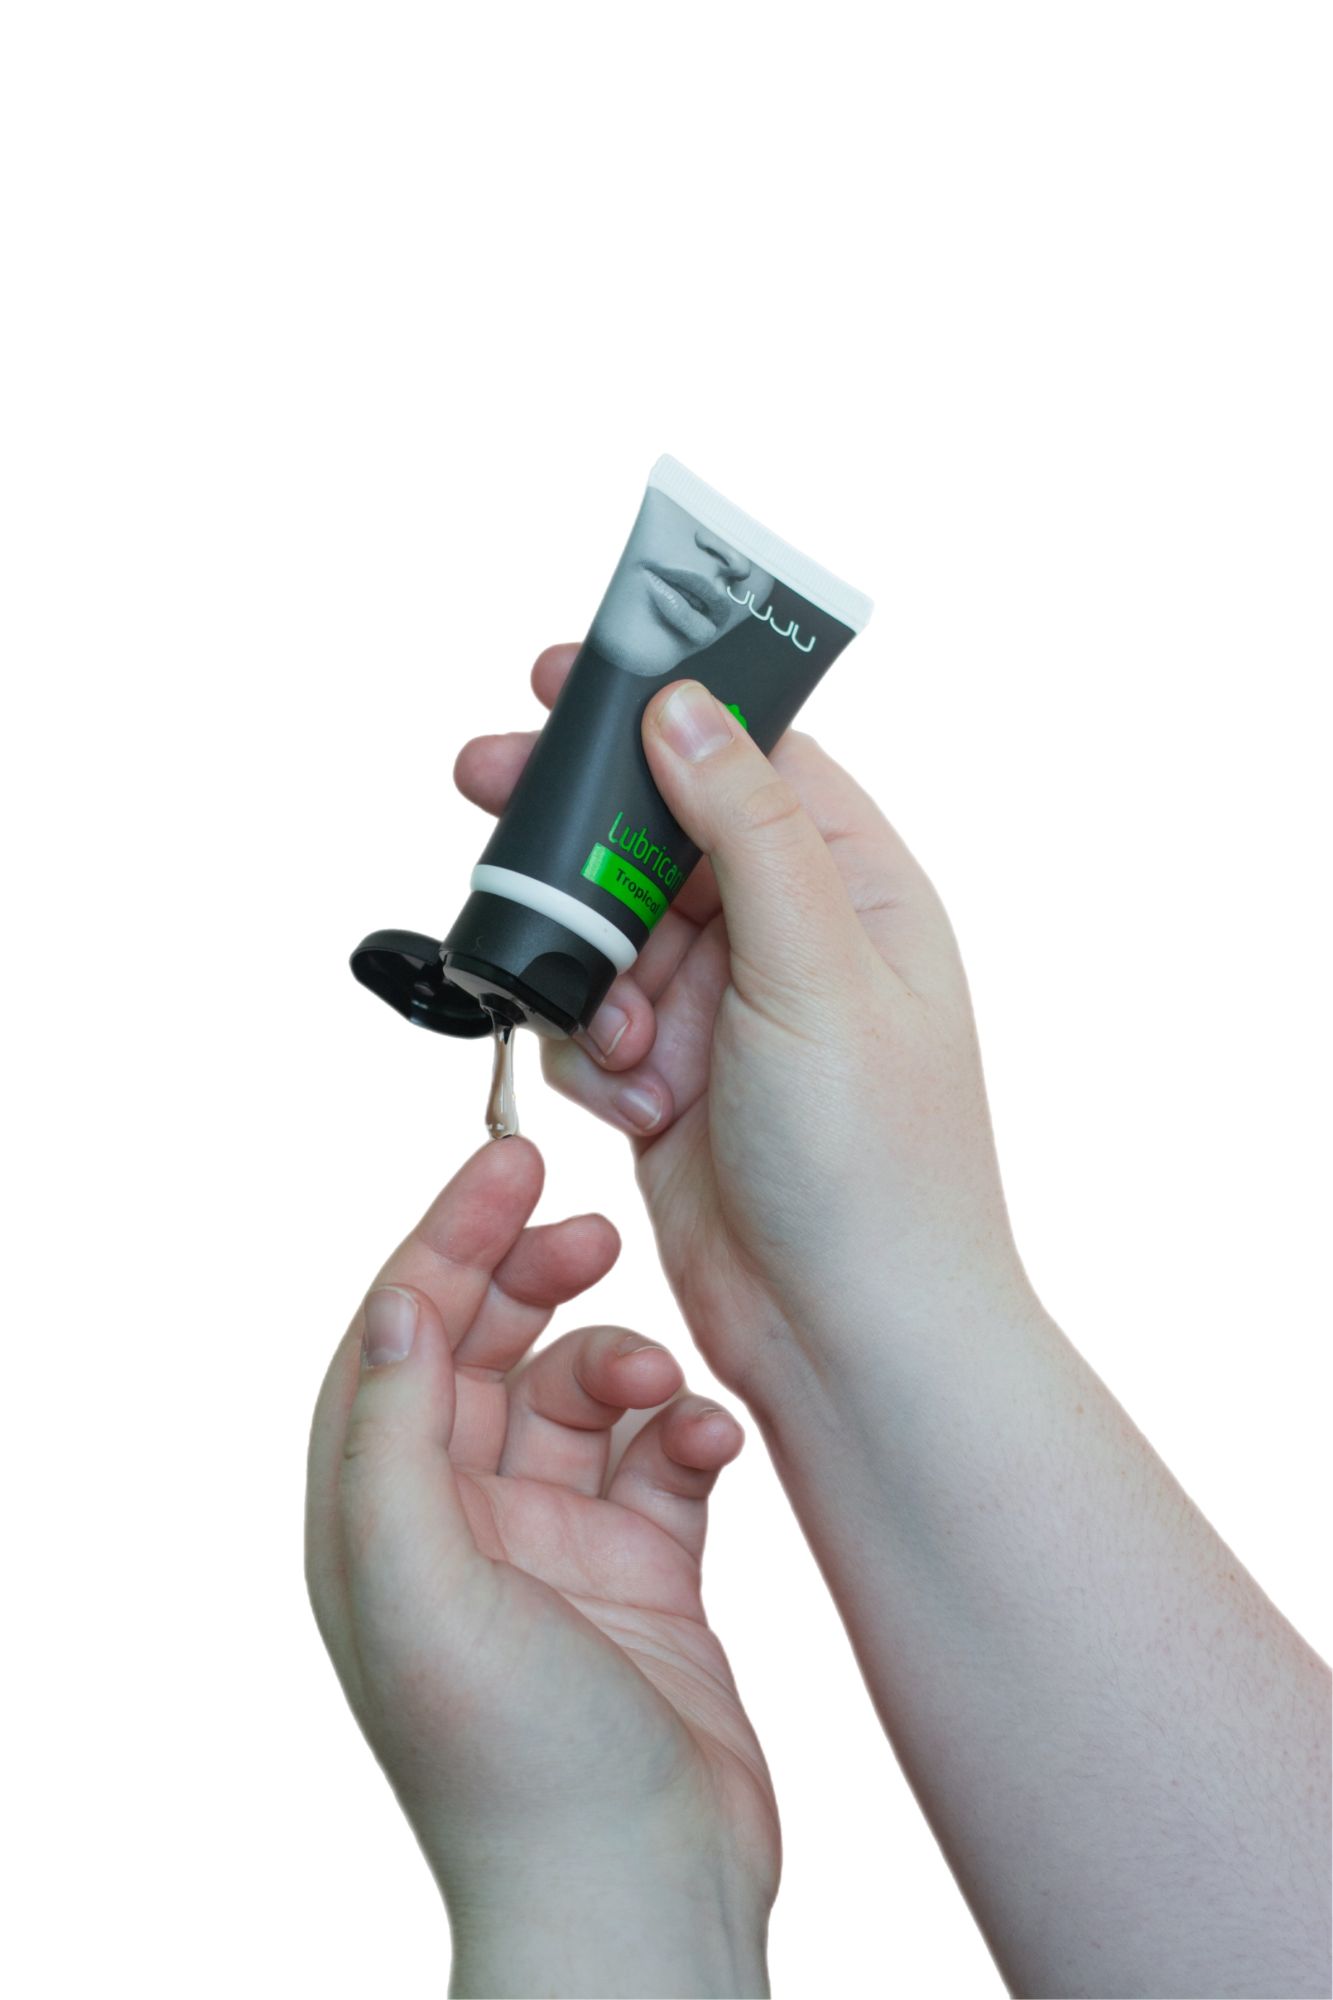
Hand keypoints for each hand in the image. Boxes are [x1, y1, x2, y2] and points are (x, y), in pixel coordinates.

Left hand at [305, 1138, 775, 1997]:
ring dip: (626, 1360)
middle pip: (489, 1349)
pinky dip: (691, 1428)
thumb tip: (388, 1305)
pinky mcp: (646, 1570)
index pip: (400, 1339)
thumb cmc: (514, 1768)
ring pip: (586, 1392)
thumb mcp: (417, 1585)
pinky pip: (665, 1457)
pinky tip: (711, 1439)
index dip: (444, 1241)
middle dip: (536, 1277)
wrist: (640, 1896)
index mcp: (382, 1518)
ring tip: (663, 1380)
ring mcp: (558, 1545)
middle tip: (593, 1232)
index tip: (507, 1161)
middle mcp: (462, 1521)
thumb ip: (393, 1436)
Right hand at [454, 646, 1037, 1403]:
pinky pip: (591, 1020)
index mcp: (855, 890)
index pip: (747, 756)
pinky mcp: (671, 1080)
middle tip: (481, 784)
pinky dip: (591, 1052)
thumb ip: (747, 828)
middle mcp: (791, 940)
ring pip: (608, 931)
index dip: (657, 710)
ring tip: (626, 1045)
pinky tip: (632, 1102)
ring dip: (590, 973)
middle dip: (578, 834)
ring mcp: (726, 1013)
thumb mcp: (815, 970)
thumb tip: (684, 705)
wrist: (850, 1339)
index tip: (562, 678)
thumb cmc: (876, 1162)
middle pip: (656, 835)